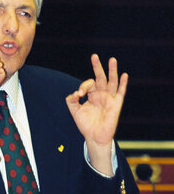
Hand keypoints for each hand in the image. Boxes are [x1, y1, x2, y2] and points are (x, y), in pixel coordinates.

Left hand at [66, 54, 127, 174]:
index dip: (83, 87)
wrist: (95, 137)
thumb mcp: (75, 112)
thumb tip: (74, 93)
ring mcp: (110, 98)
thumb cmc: (86, 125)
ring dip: (112, 70)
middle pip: (100, 77)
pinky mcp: (116, 104)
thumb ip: (71, 101)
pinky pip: (121, 92)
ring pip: (112, 81)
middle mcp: (102, 94)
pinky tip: (124, 75)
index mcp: (92, 95)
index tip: (78, 95)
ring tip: (112, 60)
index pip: (88, 84)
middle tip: (94, 56)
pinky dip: (123, 84)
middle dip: (97, 67)